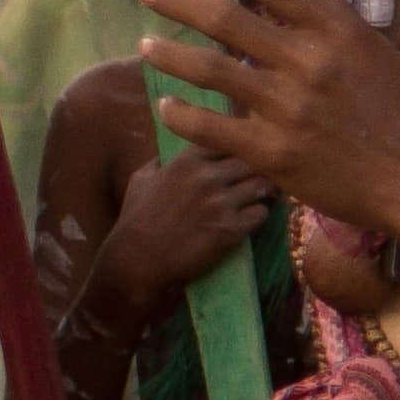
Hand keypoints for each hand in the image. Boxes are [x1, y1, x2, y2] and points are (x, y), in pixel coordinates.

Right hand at [85, 141, 272, 324]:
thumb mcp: (141, 179)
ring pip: (261, 185)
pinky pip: (261, 213)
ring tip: (259, 198)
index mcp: (186, 162)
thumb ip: (162, 161)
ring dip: (263, 192)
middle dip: (257, 169)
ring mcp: (220, 203)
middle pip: (251, 161)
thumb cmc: (136, 219)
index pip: (226, 139)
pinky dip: (259, 215)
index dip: (237, 148)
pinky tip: (249, 219)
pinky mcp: (231, 229)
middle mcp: (206, 177)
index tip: (239, 157)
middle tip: (259, 178)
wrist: (139, 259)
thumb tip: (175, 151)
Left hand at [138, 0, 399, 246]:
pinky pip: (213, 128)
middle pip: (227, 20)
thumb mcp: (373, 50)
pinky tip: (167, 105)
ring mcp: (289, 109)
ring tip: (145, 45)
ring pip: (212, 70)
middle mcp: (309, 63)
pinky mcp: (274, 153)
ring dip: (170, 54)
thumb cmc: (397, 110)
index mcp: (335, 33)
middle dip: (179, 0)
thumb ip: (331, 7)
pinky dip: (183, 114)